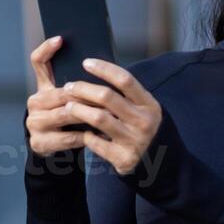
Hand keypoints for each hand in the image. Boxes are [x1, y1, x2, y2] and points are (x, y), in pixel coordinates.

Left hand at [25, 36, 161, 175]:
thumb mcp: (141, 108)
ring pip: (98, 118)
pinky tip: (83, 132)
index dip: (104, 69)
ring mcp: (134, 140)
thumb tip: (96, 70)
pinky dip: (86, 135)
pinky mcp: (123, 158)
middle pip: (107, 97)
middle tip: (69, 86)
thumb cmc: (140, 127)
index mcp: (149, 104)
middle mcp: (144, 121)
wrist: (155, 161)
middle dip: (83, 88)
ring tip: (69, 105)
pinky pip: (96, 142)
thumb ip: (124, 94)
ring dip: (79, 109)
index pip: (125, 80)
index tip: (86, 63)